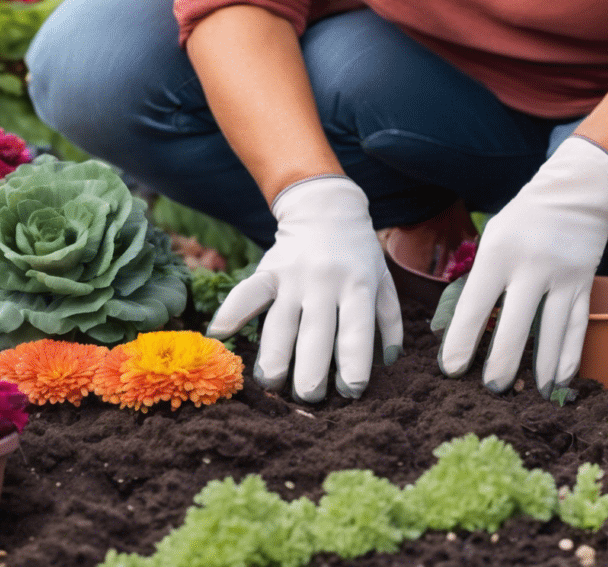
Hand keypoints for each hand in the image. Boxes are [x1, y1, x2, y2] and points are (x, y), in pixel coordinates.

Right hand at [207, 175, 403, 401]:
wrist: (326, 209)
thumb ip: (389, 320)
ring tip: (271, 384)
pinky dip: (230, 314)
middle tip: (308, 398)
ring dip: (273, 358)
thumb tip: (388, 361)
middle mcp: (325, 283)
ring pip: (280, 323)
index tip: (350, 391)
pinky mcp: (267, 270)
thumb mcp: (383, 280)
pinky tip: (218, 336)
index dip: (353, 363)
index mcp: (358, 286)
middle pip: (315, 334)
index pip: (355, 331)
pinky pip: (247, 294)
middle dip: (311, 371)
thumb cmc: (358, 254)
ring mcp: (292, 277)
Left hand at [438, 137, 607, 395]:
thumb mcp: (490, 243)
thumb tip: (461, 331)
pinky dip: (570, 356)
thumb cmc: (519, 224)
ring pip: (551, 331)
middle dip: (502, 361)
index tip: (451, 369)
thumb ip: (480, 282)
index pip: (474, 306)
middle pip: (515, 325)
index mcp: (497, 256)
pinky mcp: (585, 284)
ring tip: (529, 394)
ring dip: (540, 367)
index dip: (461, 341)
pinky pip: (577, 326)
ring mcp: (562, 277)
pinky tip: (560, 380)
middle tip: (491, 389)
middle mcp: (531, 267)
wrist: (573, 194)